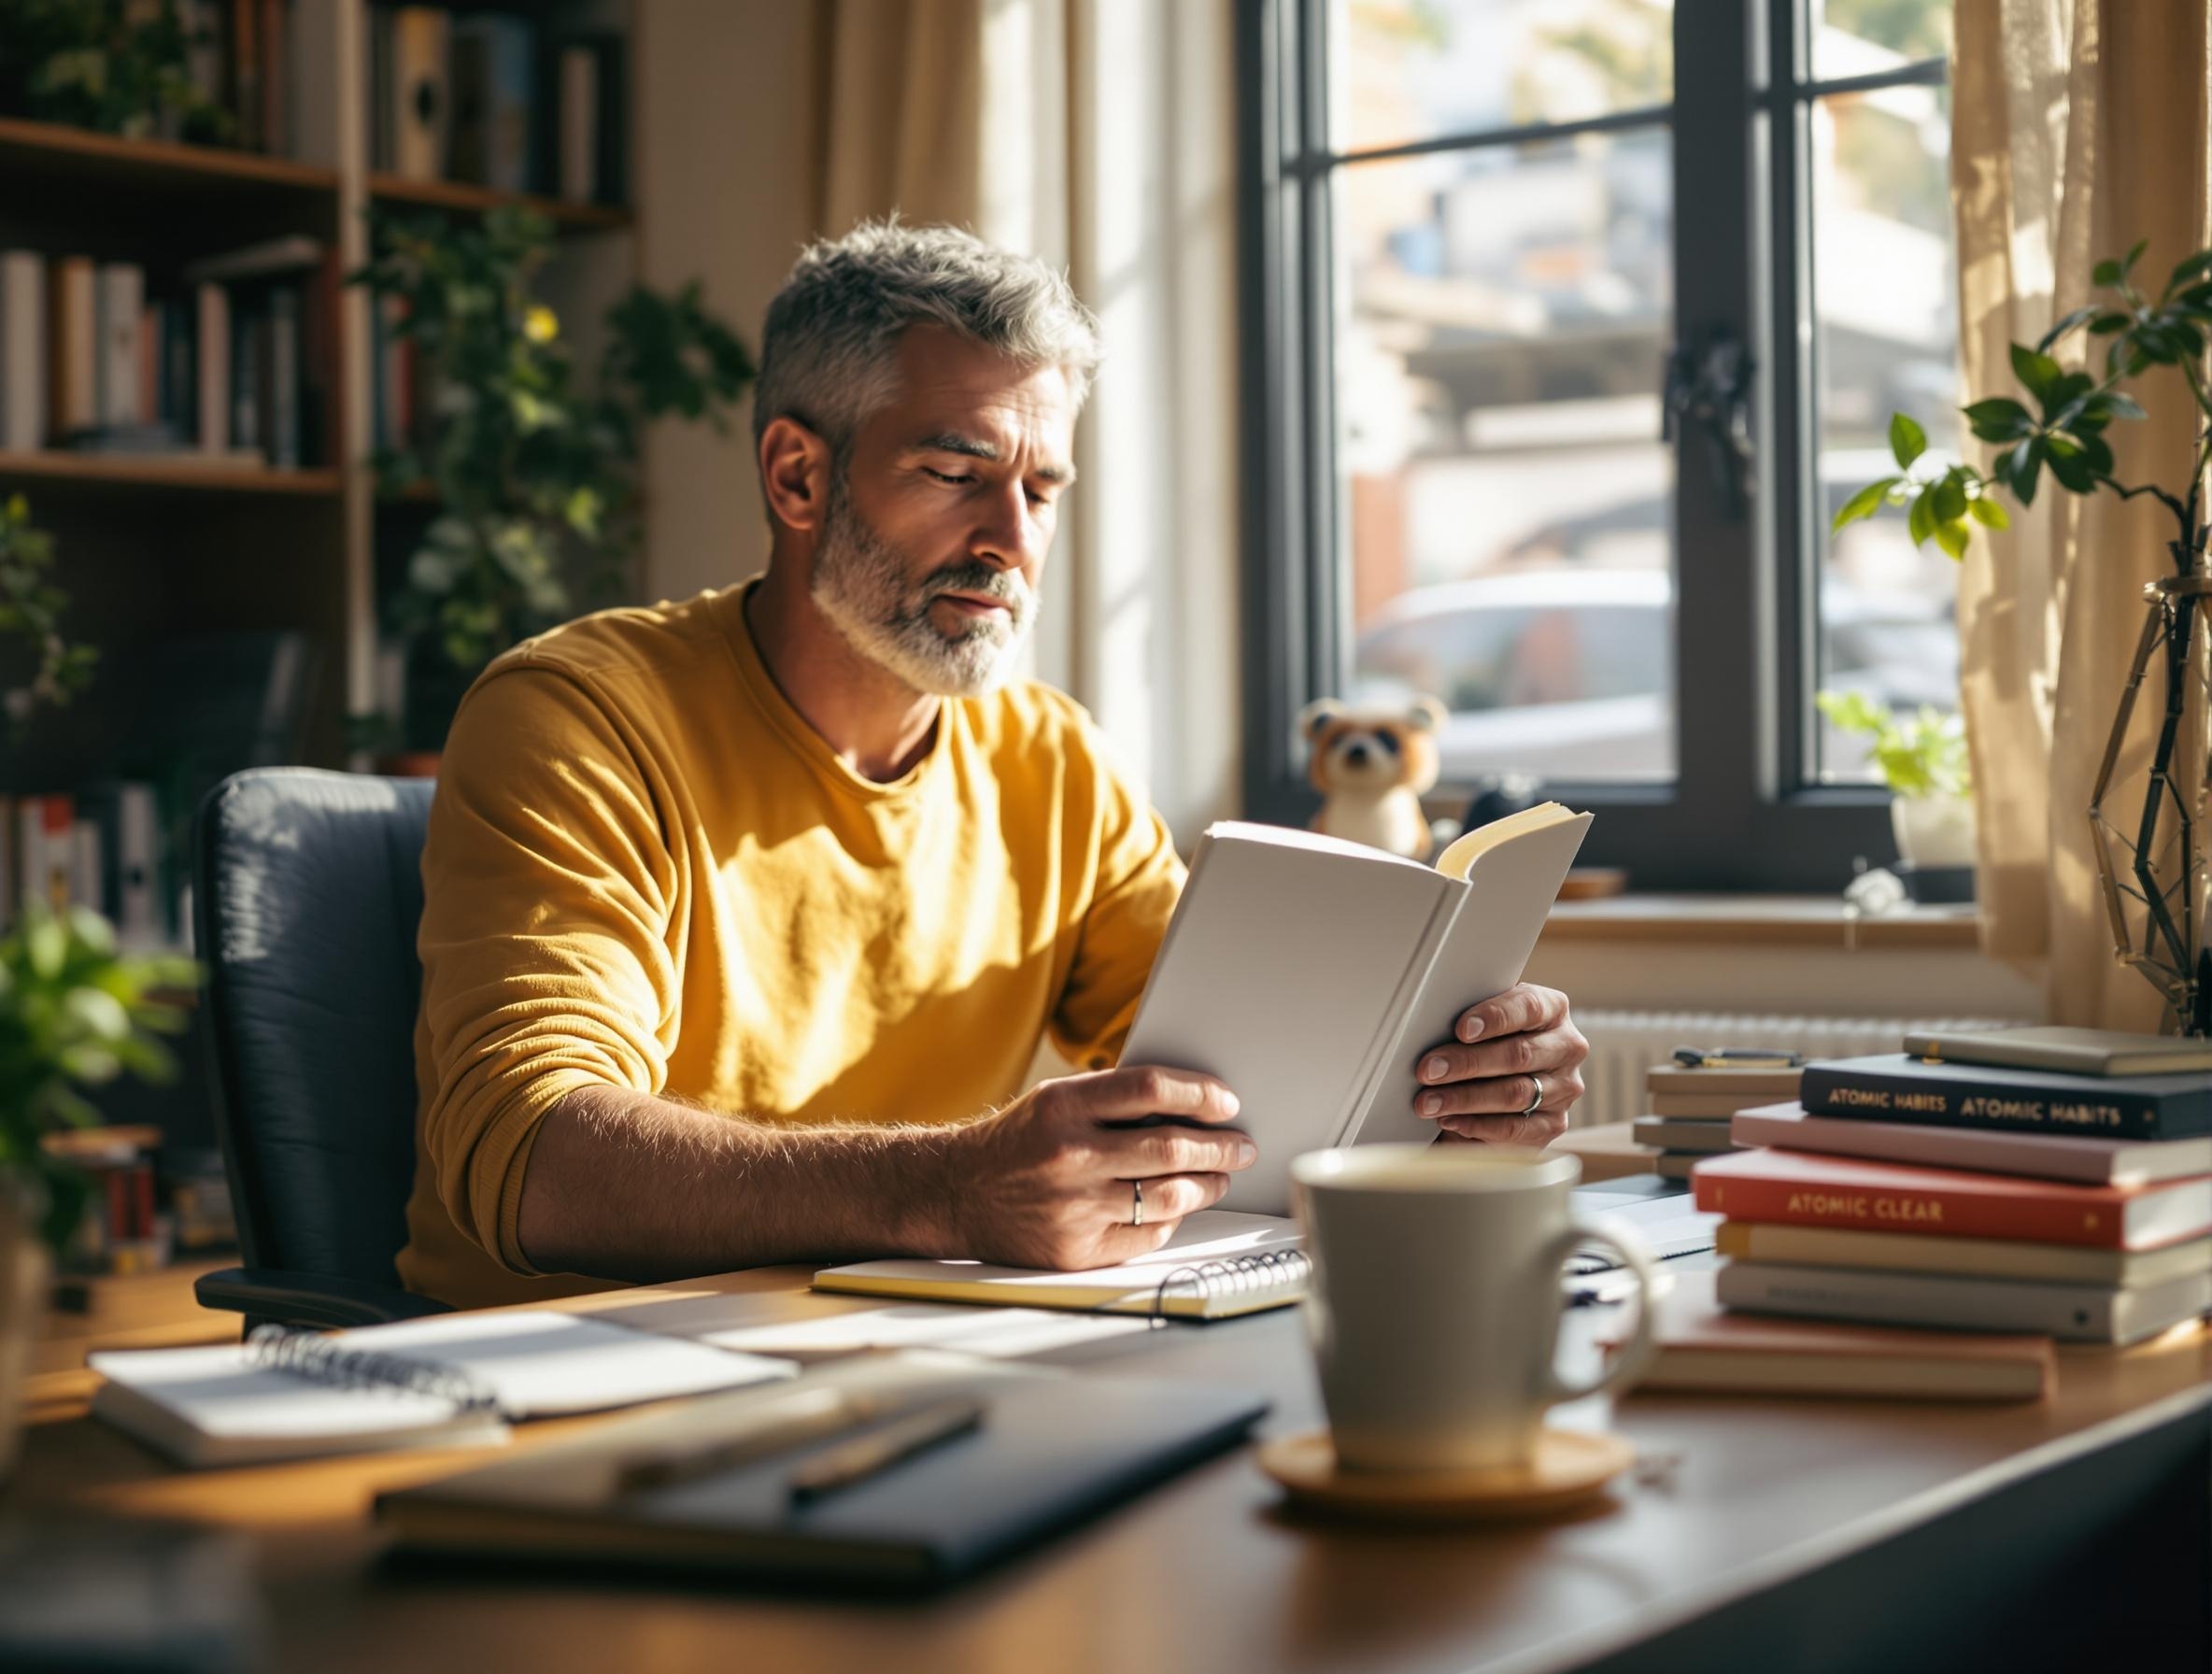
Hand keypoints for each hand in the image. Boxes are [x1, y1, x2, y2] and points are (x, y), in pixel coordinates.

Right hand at [942, 1066, 1254, 1269]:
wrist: (955, 1194)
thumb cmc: (1016, 1143)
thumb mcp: (1053, 1100)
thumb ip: (1112, 1099)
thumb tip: (1190, 1105)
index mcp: (1063, 1106)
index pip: (1151, 1090)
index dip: (1199, 1094)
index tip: (1226, 1102)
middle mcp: (1069, 1155)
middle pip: (1171, 1147)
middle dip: (1220, 1147)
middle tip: (1242, 1146)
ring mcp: (1073, 1208)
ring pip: (1169, 1196)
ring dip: (1208, 1184)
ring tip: (1221, 1176)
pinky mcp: (1076, 1250)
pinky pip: (1147, 1235)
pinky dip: (1171, 1219)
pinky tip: (1176, 1206)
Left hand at [1410, 983, 1586, 1146]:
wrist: (1503, 1077)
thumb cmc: (1488, 1039)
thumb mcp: (1485, 1018)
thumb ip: (1470, 1016)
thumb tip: (1431, 1024)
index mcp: (1553, 1009)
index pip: (1530, 1007)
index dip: (1495, 1017)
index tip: (1461, 1028)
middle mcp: (1567, 1047)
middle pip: (1519, 1054)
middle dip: (1467, 1063)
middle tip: (1428, 1070)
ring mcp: (1565, 1088)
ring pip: (1515, 1094)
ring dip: (1465, 1099)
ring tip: (1428, 1102)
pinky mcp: (1554, 1124)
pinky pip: (1515, 1128)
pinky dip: (1478, 1125)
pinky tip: (1450, 1120)